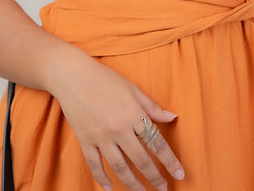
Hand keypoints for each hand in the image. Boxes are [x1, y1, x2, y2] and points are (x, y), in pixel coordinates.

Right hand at [51, 49, 184, 190]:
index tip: (180, 174)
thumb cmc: (105, 79)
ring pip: (120, 168)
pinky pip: (95, 165)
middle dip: (155, 178)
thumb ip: (152, 107)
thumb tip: (173, 117)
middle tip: (163, 189)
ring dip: (133, 184)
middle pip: (141, 161)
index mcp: (133, 115)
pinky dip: (102, 179)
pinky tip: (110, 188)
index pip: (157, 144)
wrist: (73, 75)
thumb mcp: (132, 89)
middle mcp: (119, 129)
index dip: (170, 161)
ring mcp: (101, 137)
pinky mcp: (85, 140)